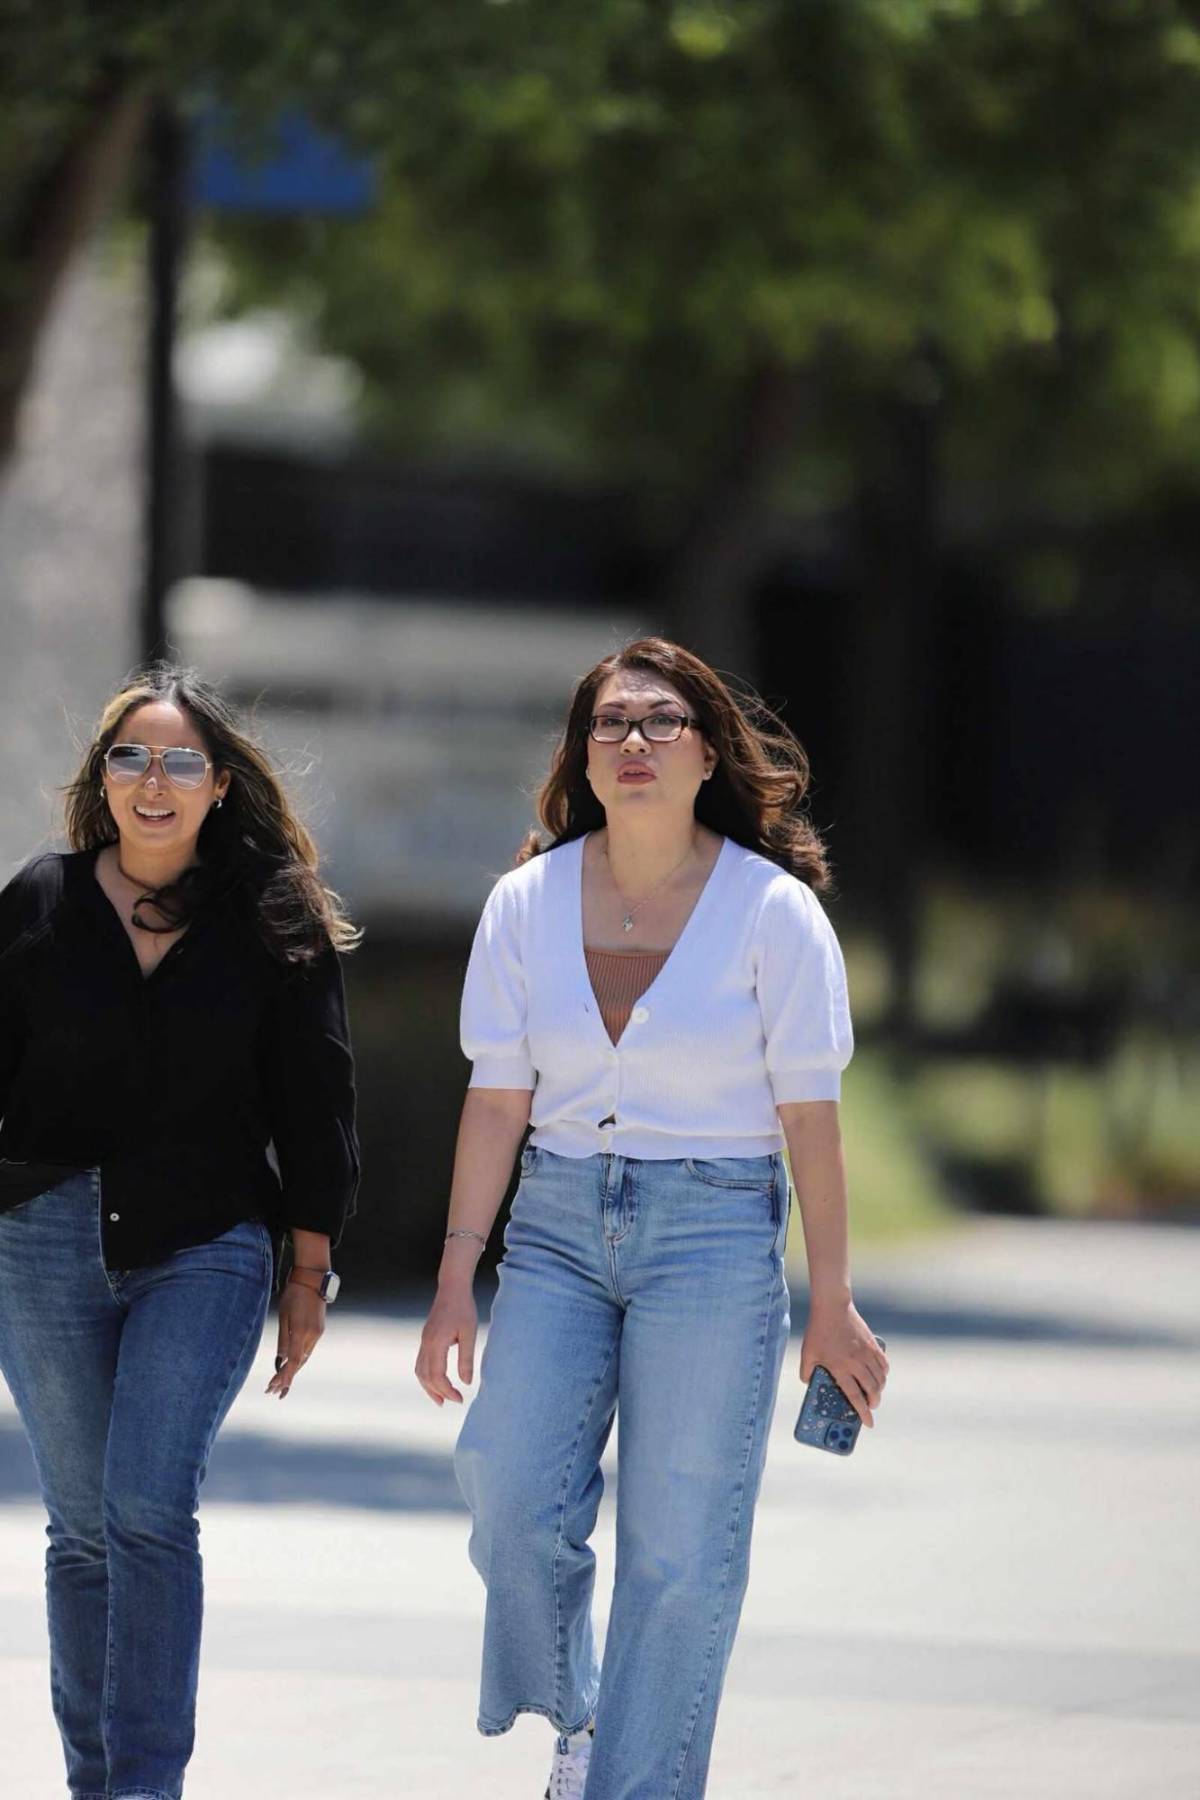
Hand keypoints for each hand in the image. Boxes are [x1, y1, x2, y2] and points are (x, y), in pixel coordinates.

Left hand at [266, 1280, 325, 1397]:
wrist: (312, 1280)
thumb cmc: (294, 1295)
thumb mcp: (284, 1316)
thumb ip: (283, 1339)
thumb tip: (280, 1360)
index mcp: (301, 1331)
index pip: (293, 1359)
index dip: (286, 1375)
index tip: (279, 1388)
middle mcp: (312, 1335)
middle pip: (300, 1362)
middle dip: (287, 1377)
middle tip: (273, 1390)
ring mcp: (318, 1333)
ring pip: (305, 1356)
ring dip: (293, 1369)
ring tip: (279, 1382)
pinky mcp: (319, 1330)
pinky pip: (308, 1348)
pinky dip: (299, 1358)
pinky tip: (291, 1364)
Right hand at [415, 1282, 477, 1405]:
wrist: (452, 1287)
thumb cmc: (463, 1308)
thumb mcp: (469, 1333)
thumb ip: (466, 1359)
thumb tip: (467, 1382)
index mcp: (436, 1343)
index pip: (437, 1376)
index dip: (447, 1391)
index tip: (460, 1398)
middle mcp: (426, 1343)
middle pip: (425, 1376)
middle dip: (437, 1392)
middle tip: (452, 1402)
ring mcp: (424, 1340)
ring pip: (420, 1370)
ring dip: (428, 1386)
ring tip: (440, 1398)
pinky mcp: (426, 1337)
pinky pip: (421, 1362)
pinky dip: (427, 1375)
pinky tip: (437, 1379)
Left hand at [799, 1295, 888, 1428]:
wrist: (832, 1306)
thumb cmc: (818, 1331)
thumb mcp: (807, 1353)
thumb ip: (806, 1372)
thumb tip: (809, 1383)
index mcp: (840, 1367)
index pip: (855, 1396)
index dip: (863, 1412)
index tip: (869, 1424)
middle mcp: (856, 1362)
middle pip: (872, 1390)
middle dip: (873, 1403)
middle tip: (871, 1407)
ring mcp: (866, 1353)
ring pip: (880, 1379)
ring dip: (879, 1390)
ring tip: (874, 1394)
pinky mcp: (873, 1344)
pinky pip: (883, 1365)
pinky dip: (884, 1374)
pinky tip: (879, 1377)